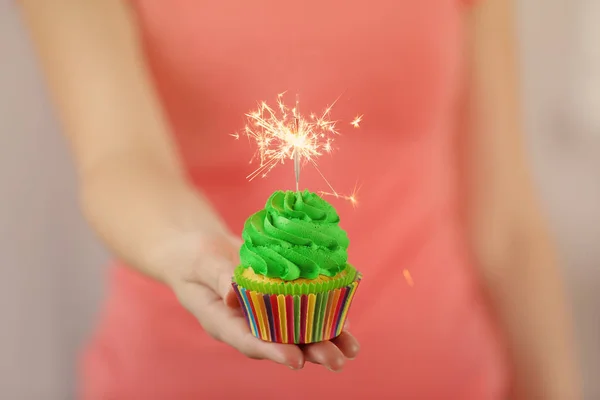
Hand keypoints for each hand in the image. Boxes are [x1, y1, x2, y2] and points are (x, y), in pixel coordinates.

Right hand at [165, 232, 359, 370]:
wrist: (199, 248)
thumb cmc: (193, 255)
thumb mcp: (200, 261)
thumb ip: (217, 276)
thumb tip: (234, 294)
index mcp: (223, 321)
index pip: (248, 341)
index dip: (273, 351)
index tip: (295, 360)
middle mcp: (247, 323)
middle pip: (280, 342)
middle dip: (310, 351)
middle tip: (337, 360)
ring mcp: (264, 312)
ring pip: (296, 330)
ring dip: (324, 339)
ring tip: (351, 348)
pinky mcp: (277, 298)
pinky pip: (301, 308)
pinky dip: (323, 313)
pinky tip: (345, 318)